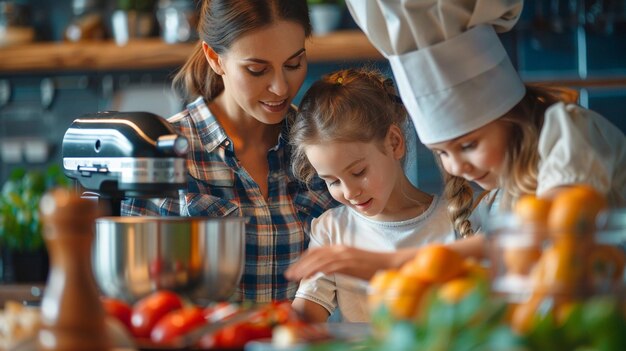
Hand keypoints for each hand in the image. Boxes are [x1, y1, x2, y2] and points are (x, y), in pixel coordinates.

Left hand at [285, 245, 413, 280]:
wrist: (392, 264)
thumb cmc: (374, 267)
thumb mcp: (354, 264)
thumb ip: (340, 265)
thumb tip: (328, 271)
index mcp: (341, 248)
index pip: (317, 251)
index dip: (303, 259)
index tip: (294, 268)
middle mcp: (341, 248)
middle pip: (314, 255)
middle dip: (299, 265)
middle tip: (288, 275)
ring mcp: (346, 255)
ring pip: (319, 260)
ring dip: (304, 269)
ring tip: (294, 278)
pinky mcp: (350, 263)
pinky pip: (330, 266)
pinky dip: (317, 271)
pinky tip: (309, 278)